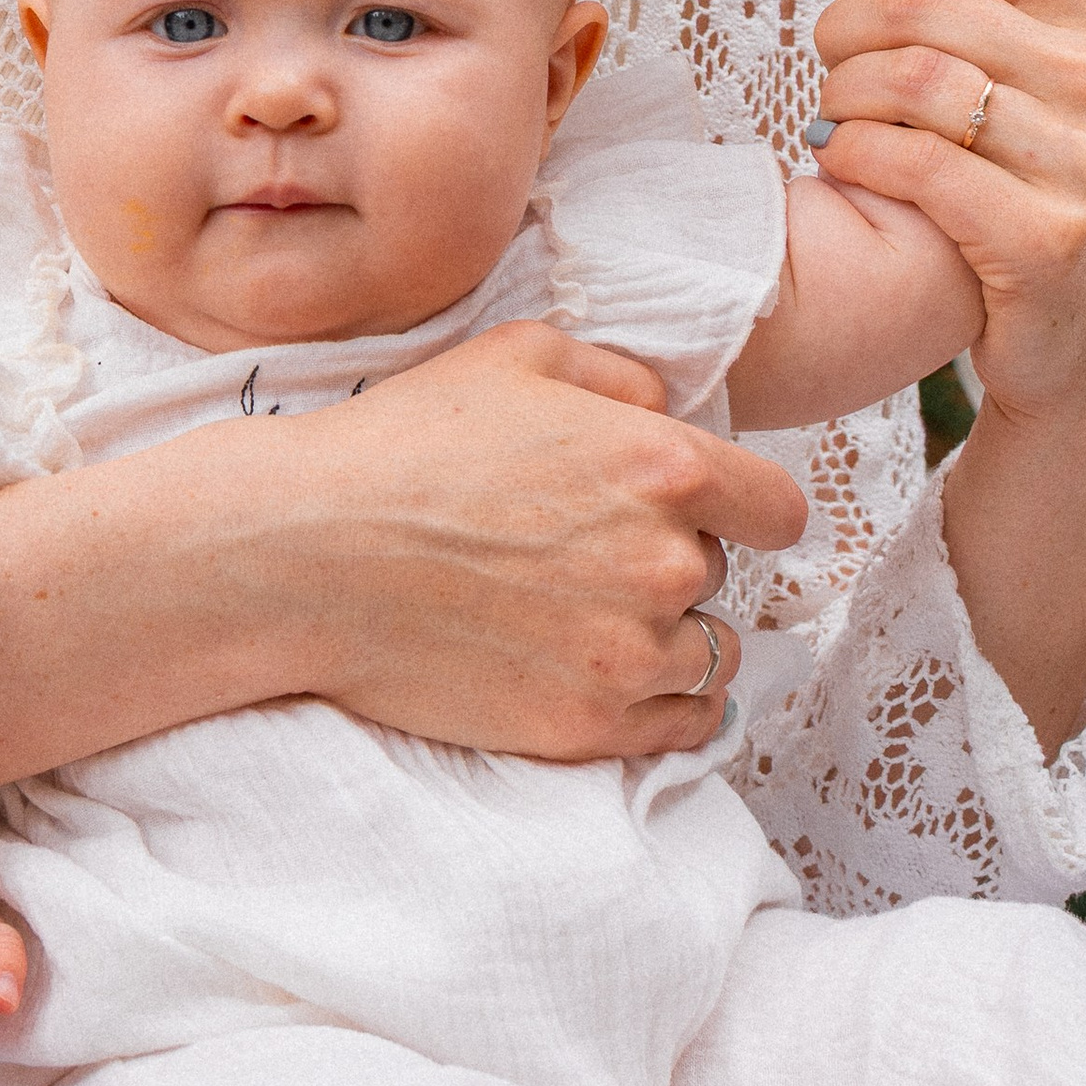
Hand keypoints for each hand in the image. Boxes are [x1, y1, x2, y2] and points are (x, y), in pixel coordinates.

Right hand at [0, 321, 808, 791]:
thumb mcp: (518, 357)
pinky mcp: (586, 728)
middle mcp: (665, 565)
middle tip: (586, 553)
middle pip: (722, 576)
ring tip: (590, 618)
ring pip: (706, 656)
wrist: (306, 554)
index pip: (779, 508)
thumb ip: (620, 376)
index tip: (716, 515)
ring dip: (667, 638)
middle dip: (671, 563)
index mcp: (664, 466)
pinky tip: (609, 675)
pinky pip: (680, 728)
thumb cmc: (404, 442)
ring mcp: (628, 656)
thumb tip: (670, 408)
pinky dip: (661, 707)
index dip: (747, 508)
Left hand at [807, 0, 1085, 753]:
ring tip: (838, 121)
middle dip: (840, 27)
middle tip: (828, 67)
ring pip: (905, 79)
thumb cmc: (1037, 202)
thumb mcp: (1035, 88)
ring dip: (841, 97)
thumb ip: (977, 3)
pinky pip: (910, 166)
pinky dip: (854, 161)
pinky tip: (846, 170)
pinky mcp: (1048, 242)